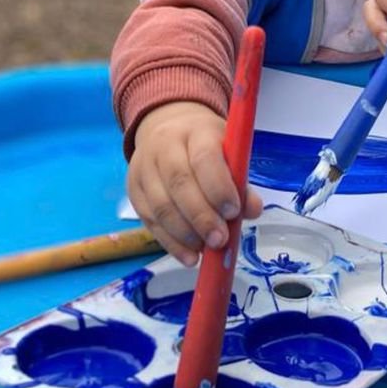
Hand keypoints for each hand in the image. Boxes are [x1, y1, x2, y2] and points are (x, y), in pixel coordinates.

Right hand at [128, 101, 264, 268]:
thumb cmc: (208, 149)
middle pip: (178, 183)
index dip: (218, 187)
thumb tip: (252, 210)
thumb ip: (242, 184)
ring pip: (160, 205)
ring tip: (206, 250)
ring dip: (185, 234)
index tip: (233, 212)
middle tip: (220, 240)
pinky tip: (189, 257)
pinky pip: (149, 220)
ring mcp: (143, 167)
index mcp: (195, 132)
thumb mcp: (231, 156)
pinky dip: (170, 242)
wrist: (169, 130)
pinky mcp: (134, 189)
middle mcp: (163, 146)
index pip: (204, 158)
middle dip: (201, 217)